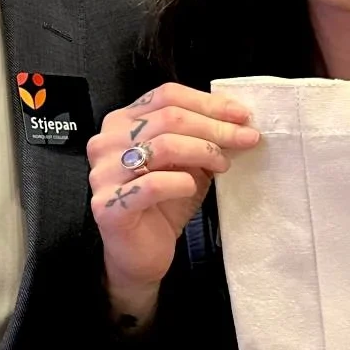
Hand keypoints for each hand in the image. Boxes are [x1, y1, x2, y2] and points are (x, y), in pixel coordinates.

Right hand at [89, 82, 260, 321]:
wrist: (141, 254)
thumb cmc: (163, 205)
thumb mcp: (188, 163)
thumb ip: (203, 139)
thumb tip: (240, 122)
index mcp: (122, 122)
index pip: (166, 95)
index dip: (208, 103)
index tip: (241, 115)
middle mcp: (107, 142)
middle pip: (169, 118)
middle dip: (215, 127)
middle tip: (245, 139)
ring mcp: (104, 173)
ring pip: (164, 145)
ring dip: (204, 151)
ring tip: (223, 165)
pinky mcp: (108, 206)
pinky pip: (153, 184)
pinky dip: (181, 182)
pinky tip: (192, 187)